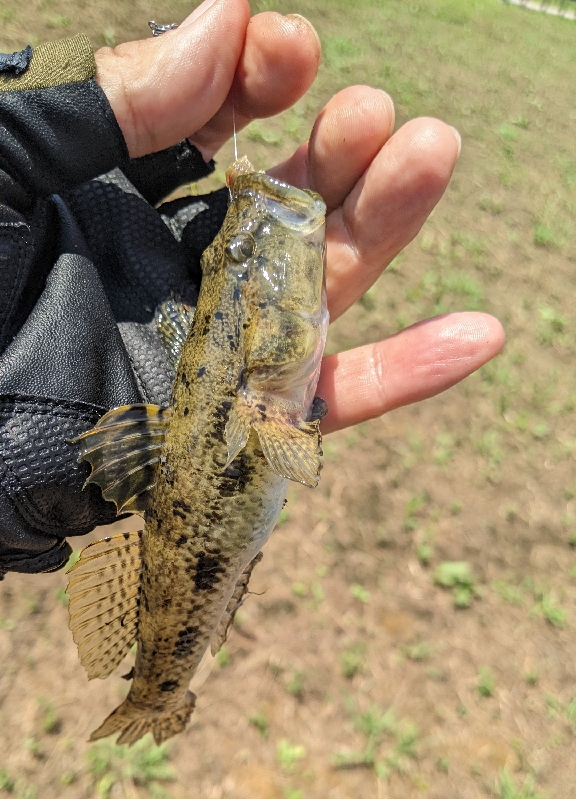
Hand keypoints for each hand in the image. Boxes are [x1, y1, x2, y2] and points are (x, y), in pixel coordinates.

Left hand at [95, 0, 503, 434]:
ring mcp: (214, 348)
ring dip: (384, 222)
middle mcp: (178, 273)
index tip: (284, 48)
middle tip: (373, 112)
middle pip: (286, 203)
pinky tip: (480, 335)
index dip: (256, 81)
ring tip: (429, 151)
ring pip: (322, 284)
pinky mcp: (236, 426)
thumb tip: (229, 14)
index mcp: (118, 208)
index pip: (215, 131)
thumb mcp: (9, 168)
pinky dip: (407, 377)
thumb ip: (113, 102)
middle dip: (335, 149)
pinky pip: (332, 402)